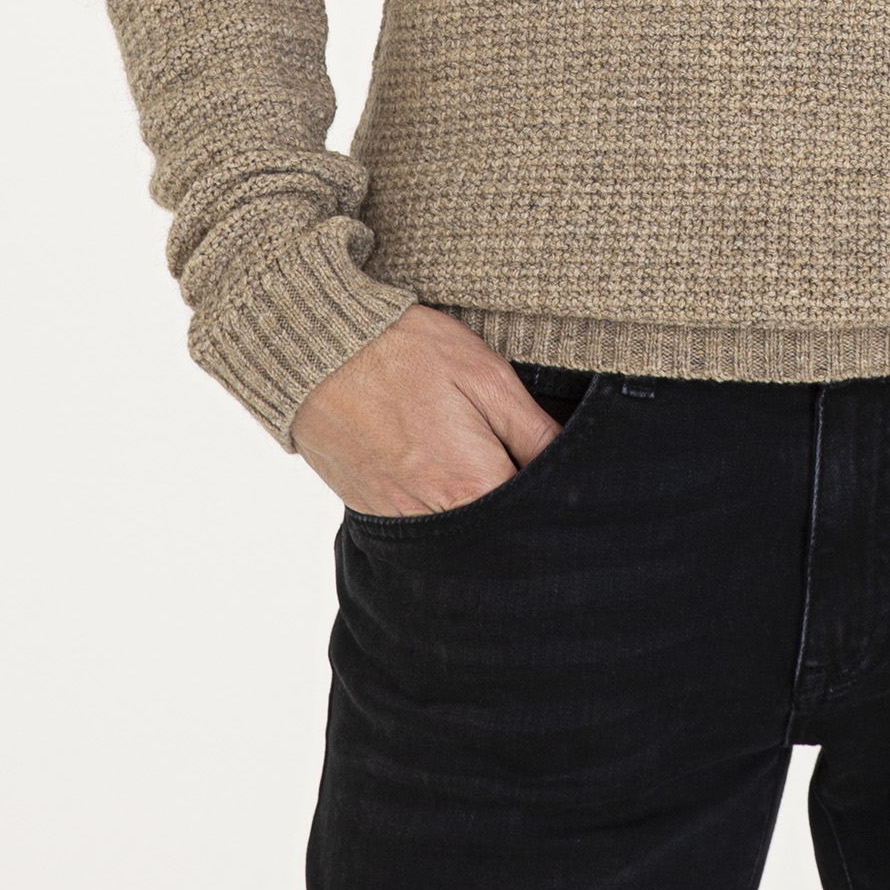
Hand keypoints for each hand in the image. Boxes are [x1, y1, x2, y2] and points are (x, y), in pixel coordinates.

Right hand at [291, 307, 563, 516]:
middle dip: (515, 514)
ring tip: (477, 467)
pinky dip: (437, 510)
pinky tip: (441, 474)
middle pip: (494, 536)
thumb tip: (572, 463)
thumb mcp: (485, 374)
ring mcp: (396, 517)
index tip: (560, 480)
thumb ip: (532, 430)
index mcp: (471, 482)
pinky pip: (418, 528)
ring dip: (475, 513)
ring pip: (456, 538)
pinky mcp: (370, 510)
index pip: (532, 518)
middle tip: (520, 474)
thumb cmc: (406, 351)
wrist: (318, 351)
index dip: (552, 500)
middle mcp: (434, 514)